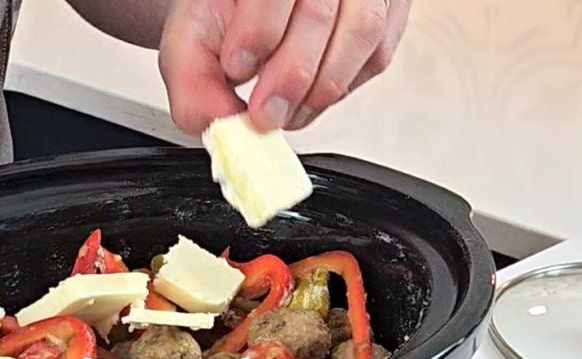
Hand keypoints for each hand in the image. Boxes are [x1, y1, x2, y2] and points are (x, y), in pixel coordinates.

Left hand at [159, 0, 410, 134]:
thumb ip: (193, 82)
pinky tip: (311, 94)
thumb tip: (221, 123)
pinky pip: (378, 54)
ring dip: (321, 88)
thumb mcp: (192, 39)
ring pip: (363, 33)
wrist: (249, 9)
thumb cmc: (227, 14)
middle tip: (264, 112)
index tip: (236, 68)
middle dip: (291, 77)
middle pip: (321, 12)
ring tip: (287, 111)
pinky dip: (343, 86)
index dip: (258, 31)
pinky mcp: (388, 10)